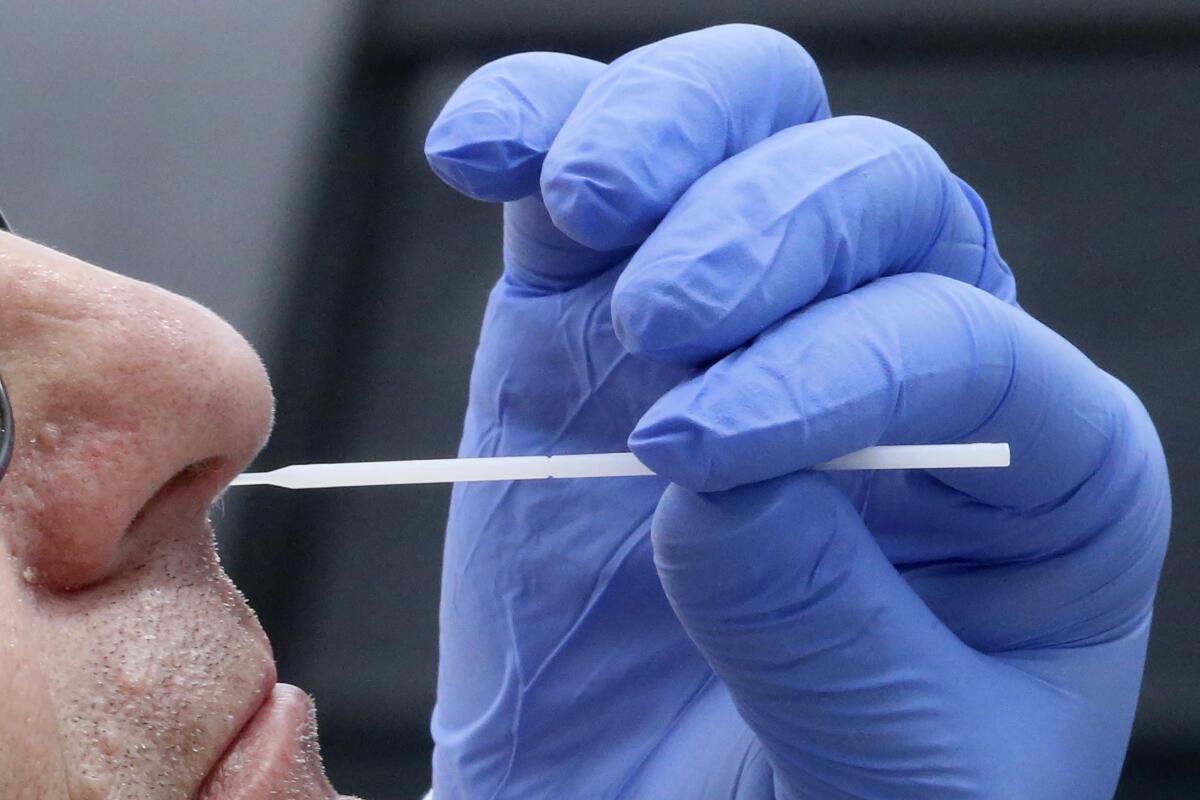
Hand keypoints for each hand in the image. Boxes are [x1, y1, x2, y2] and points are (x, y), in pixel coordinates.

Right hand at [424, 24, 1168, 798]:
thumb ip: (827, 636)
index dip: (836, 367)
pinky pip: (571, 186)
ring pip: (738, 130)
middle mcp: (889, 363)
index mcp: (1033, 475)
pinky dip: (530, 126)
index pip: (963, 336)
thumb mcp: (893, 780)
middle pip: (872, 190)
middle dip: (763, 227)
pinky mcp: (585, 334)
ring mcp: (729, 333)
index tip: (701, 459)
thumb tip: (718, 485)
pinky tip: (483, 151)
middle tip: (660, 330)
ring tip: (588, 203)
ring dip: (661, 131)